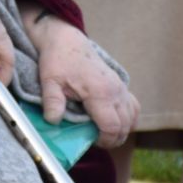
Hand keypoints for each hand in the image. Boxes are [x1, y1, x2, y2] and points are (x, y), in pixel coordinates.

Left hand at [28, 13, 139, 147]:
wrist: (67, 41)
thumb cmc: (57, 60)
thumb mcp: (49, 81)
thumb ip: (52, 101)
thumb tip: (52, 121)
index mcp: (100, 93)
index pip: (112, 127)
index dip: (105, 140)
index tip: (91, 142)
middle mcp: (115, 91)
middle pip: (125, 126)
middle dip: (112, 139)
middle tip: (94, 140)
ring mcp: (121, 88)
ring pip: (132, 118)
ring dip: (121, 130)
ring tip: (103, 133)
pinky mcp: (121, 85)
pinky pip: (133, 107)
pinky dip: (128, 118)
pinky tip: (113, 122)